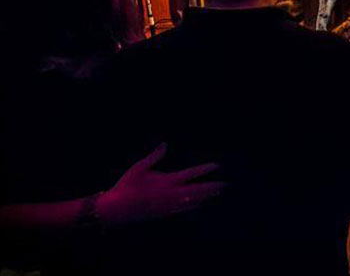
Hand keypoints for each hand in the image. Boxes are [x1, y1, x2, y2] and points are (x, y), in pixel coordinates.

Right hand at [97, 143, 224, 225]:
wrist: (116, 210)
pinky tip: (199, 204)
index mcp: (167, 181)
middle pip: (197, 190)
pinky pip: (183, 210)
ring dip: (205, 196)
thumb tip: (165, 144)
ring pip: (192, 201)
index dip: (204, 169)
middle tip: (225, 185)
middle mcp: (171, 194)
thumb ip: (154, 156)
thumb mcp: (138, 168)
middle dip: (211, 187)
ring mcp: (169, 205)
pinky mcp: (164, 213)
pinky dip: (193, 206)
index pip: (190, 174)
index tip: (216, 165)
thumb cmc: (126, 186)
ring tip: (216, 193)